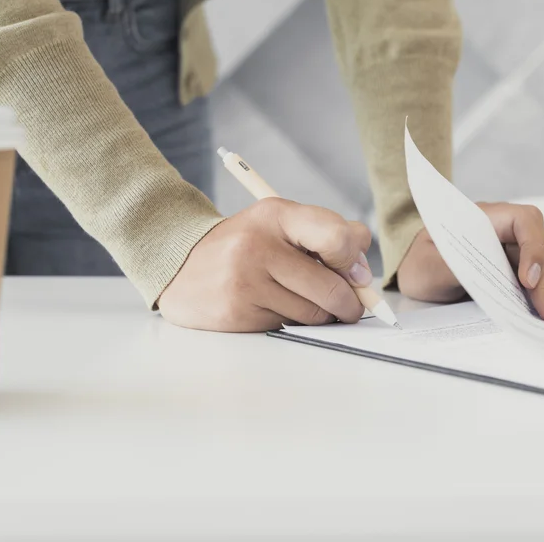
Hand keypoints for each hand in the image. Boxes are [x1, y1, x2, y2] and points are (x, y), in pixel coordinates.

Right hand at [158, 197, 374, 331]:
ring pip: (313, 314)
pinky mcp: (236, 314)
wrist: (180, 264)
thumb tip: (363, 274)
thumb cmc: (245, 245)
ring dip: (322, 316)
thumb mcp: (281, 223)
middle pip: (331, 289)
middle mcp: (258, 245)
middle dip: (349, 303)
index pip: (338, 238)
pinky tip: (275, 308)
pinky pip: (288, 327)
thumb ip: (327, 235)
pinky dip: (292, 323)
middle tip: (350, 306)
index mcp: (276, 215)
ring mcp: (244, 281)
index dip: (354, 261)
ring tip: (307, 303)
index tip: (355, 273)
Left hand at [396, 202, 543, 323]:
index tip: (528, 282)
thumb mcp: (426, 266)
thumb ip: (452, 268)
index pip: (523, 221)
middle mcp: (505, 232)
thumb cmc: (419, 262)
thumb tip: (483, 278)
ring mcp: (513, 251)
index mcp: (485, 218)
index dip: (533, 248)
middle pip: (540, 250)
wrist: (413, 272)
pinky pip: (543, 279)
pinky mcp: (515, 272)